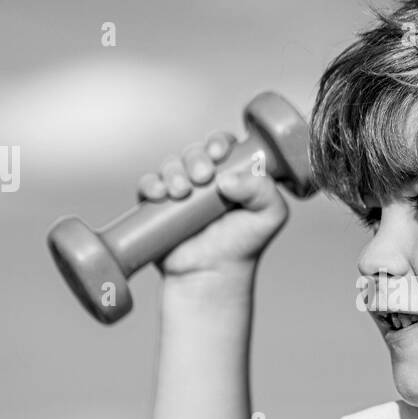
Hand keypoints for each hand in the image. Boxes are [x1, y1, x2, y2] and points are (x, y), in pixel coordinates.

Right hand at [137, 130, 289, 277]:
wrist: (213, 275)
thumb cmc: (244, 244)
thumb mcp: (270, 216)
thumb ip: (264, 190)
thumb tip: (226, 179)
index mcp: (231, 172)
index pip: (222, 145)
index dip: (218, 143)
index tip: (219, 155)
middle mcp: (204, 178)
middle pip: (194, 152)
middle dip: (196, 159)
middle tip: (203, 177)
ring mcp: (180, 189)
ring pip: (171, 165)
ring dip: (174, 171)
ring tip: (182, 191)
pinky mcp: (157, 205)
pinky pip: (147, 185)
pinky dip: (151, 185)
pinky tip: (159, 194)